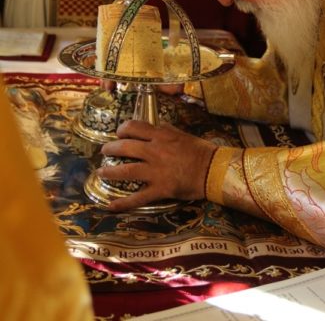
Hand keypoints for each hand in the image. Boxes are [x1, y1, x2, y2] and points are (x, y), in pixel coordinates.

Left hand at [98, 120, 216, 211]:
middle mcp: (154, 151)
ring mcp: (155, 171)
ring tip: (101, 172)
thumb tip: (154, 129)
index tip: (119, 133)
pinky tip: (110, 207)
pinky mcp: (160, 189)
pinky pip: (137, 197)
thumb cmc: (202, 151)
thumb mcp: (182, 134)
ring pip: (125, 170)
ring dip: (110, 171)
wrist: (214, 170)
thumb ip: (165, 131)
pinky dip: (122, 204)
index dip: (122, 129)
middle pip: (125, 147)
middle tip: (104, 151)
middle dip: (110, 148)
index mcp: (161, 135)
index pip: (134, 127)